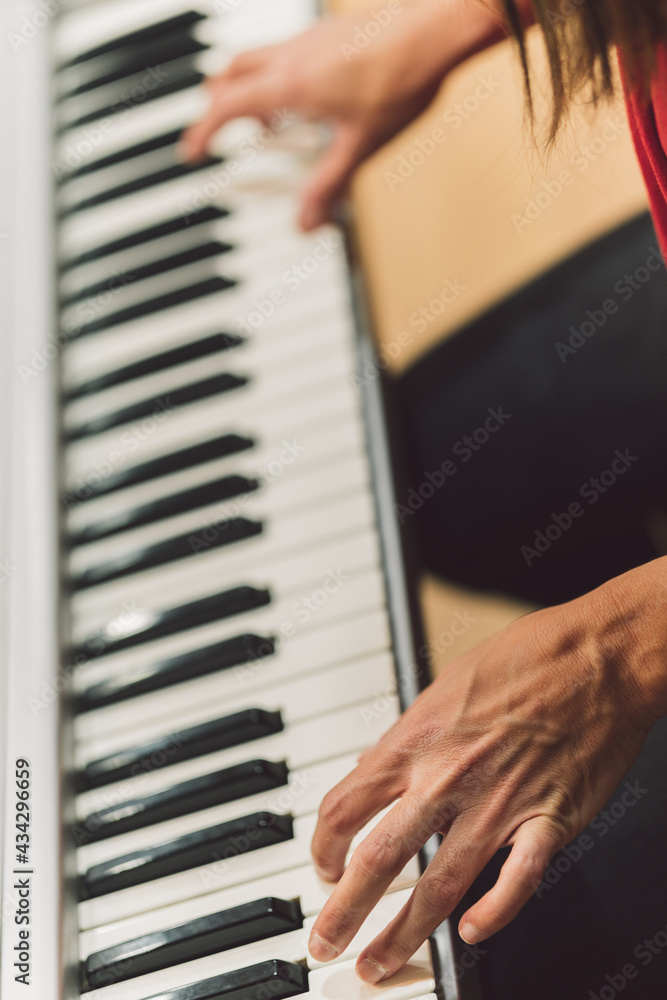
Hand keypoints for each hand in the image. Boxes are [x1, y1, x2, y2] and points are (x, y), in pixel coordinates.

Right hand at [181, 5, 464, 229]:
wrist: (436, 30)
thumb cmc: (401, 80)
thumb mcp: (360, 146)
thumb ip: (328, 186)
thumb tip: (304, 223)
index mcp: (289, 84)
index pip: (226, 107)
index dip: (202, 131)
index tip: (191, 150)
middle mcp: (291, 55)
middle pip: (230, 76)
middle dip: (218, 107)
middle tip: (220, 133)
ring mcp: (308, 39)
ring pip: (254, 59)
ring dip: (246, 88)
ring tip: (264, 121)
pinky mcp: (327, 33)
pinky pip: (283, 52)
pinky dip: (275, 76)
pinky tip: (304, 98)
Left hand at [308, 559, 666, 982]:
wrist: (598, 656)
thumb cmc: (526, 658)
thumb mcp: (445, 685)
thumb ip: (410, 737)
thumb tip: (375, 769)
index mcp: (417, 740)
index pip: (345, 806)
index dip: (323, 846)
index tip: (322, 867)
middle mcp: (448, 778)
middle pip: (377, 860)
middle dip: (343, 911)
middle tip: (324, 943)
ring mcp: (498, 805)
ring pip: (437, 886)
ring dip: (402, 934)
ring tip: (378, 964)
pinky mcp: (548, 821)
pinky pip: (515, 882)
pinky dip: (493, 913)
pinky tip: (472, 935)